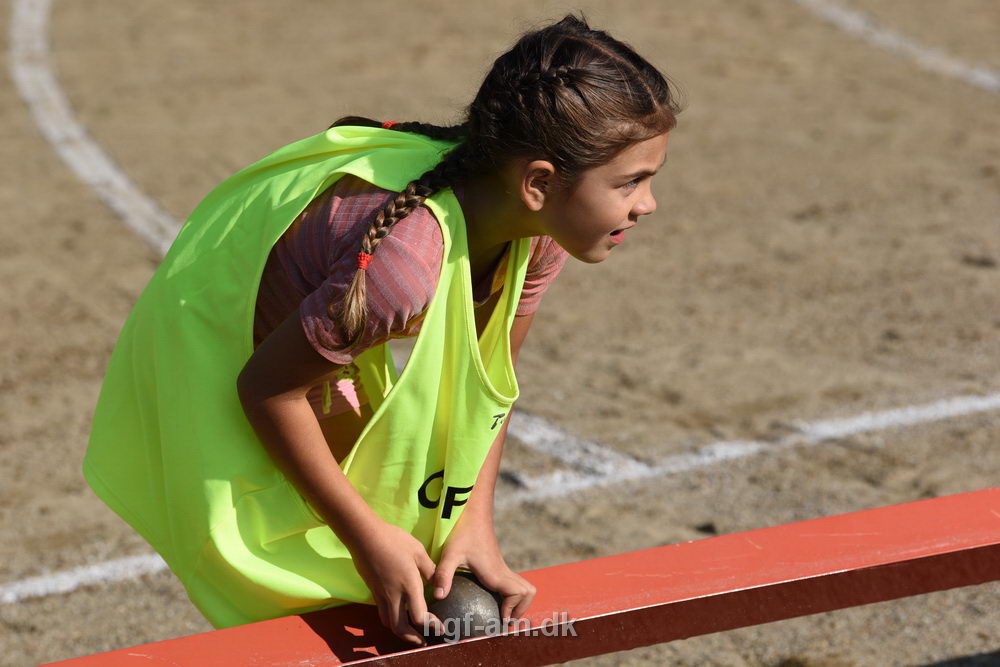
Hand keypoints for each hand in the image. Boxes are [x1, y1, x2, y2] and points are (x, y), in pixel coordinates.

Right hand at [346, 519, 444, 645]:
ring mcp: (381, 594)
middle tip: (423, 641)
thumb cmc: (394, 540)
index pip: (419, 616)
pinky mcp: (373, 590)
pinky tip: (398, 615)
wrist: (365, 537)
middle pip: (400, 627)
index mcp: (409, 585)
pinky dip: (391, 620)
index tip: (439, 628)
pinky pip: (382, 612)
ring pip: (388, 622)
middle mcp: (394, 594)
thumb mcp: (418, 551)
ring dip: (401, 632)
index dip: (430, 626)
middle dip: (412, 638)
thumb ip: (430, 570)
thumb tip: (439, 584)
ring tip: (411, 633)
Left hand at [429, 511, 535, 627]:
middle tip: (503, 621)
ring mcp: (502, 569)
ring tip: (501, 615)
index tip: (500, 618)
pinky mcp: (498, 566)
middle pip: (528, 593)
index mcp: (495, 573)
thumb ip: (444, 575)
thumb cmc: (462, 532)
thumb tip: (439, 597)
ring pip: (524, 588)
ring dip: (518, 603)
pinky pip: (513, 584)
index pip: (518, 593)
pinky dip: (511, 596)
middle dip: (520, 609)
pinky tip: (492, 602)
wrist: (473, 514)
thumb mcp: (450, 554)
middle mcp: (503, 572)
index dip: (513, 609)